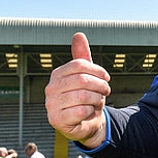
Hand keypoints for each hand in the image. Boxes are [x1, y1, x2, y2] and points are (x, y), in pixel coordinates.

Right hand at [44, 33, 110, 147]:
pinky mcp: (56, 120)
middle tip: (105, 92)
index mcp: (57, 74)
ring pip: (83, 96)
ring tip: (96, 102)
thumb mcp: (87, 76)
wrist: (86, 123)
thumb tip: (78, 34)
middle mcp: (51, 88)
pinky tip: (88, 112)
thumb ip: (82, 56)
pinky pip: (81, 111)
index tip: (106, 77)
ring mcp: (51, 104)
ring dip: (97, 99)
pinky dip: (90, 111)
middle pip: (82, 80)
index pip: (79, 65)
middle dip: (100, 86)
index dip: (98, 70)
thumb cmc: (87, 98)